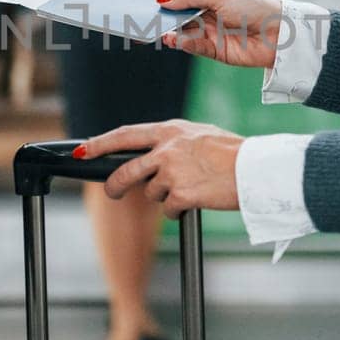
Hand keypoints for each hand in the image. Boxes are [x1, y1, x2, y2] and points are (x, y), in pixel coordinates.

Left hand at [79, 120, 242, 216]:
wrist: (255, 169)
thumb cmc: (232, 152)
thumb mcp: (199, 135)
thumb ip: (173, 142)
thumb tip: (153, 153)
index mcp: (170, 130)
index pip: (125, 135)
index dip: (100, 143)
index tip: (84, 150)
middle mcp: (166, 149)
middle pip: (126, 171)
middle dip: (115, 185)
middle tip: (113, 192)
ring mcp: (172, 172)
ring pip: (151, 193)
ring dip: (165, 196)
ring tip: (191, 188)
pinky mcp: (181, 194)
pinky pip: (168, 208)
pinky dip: (178, 209)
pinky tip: (196, 200)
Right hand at [156, 0, 283, 68]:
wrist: (278, 32)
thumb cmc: (252, 6)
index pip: (183, 1)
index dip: (167, 3)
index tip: (147, 4)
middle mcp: (209, 17)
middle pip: (180, 19)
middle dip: (164, 20)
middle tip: (144, 21)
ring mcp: (212, 34)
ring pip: (185, 35)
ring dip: (172, 34)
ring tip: (161, 33)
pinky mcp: (216, 52)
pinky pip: (195, 48)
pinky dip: (183, 44)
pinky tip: (175, 40)